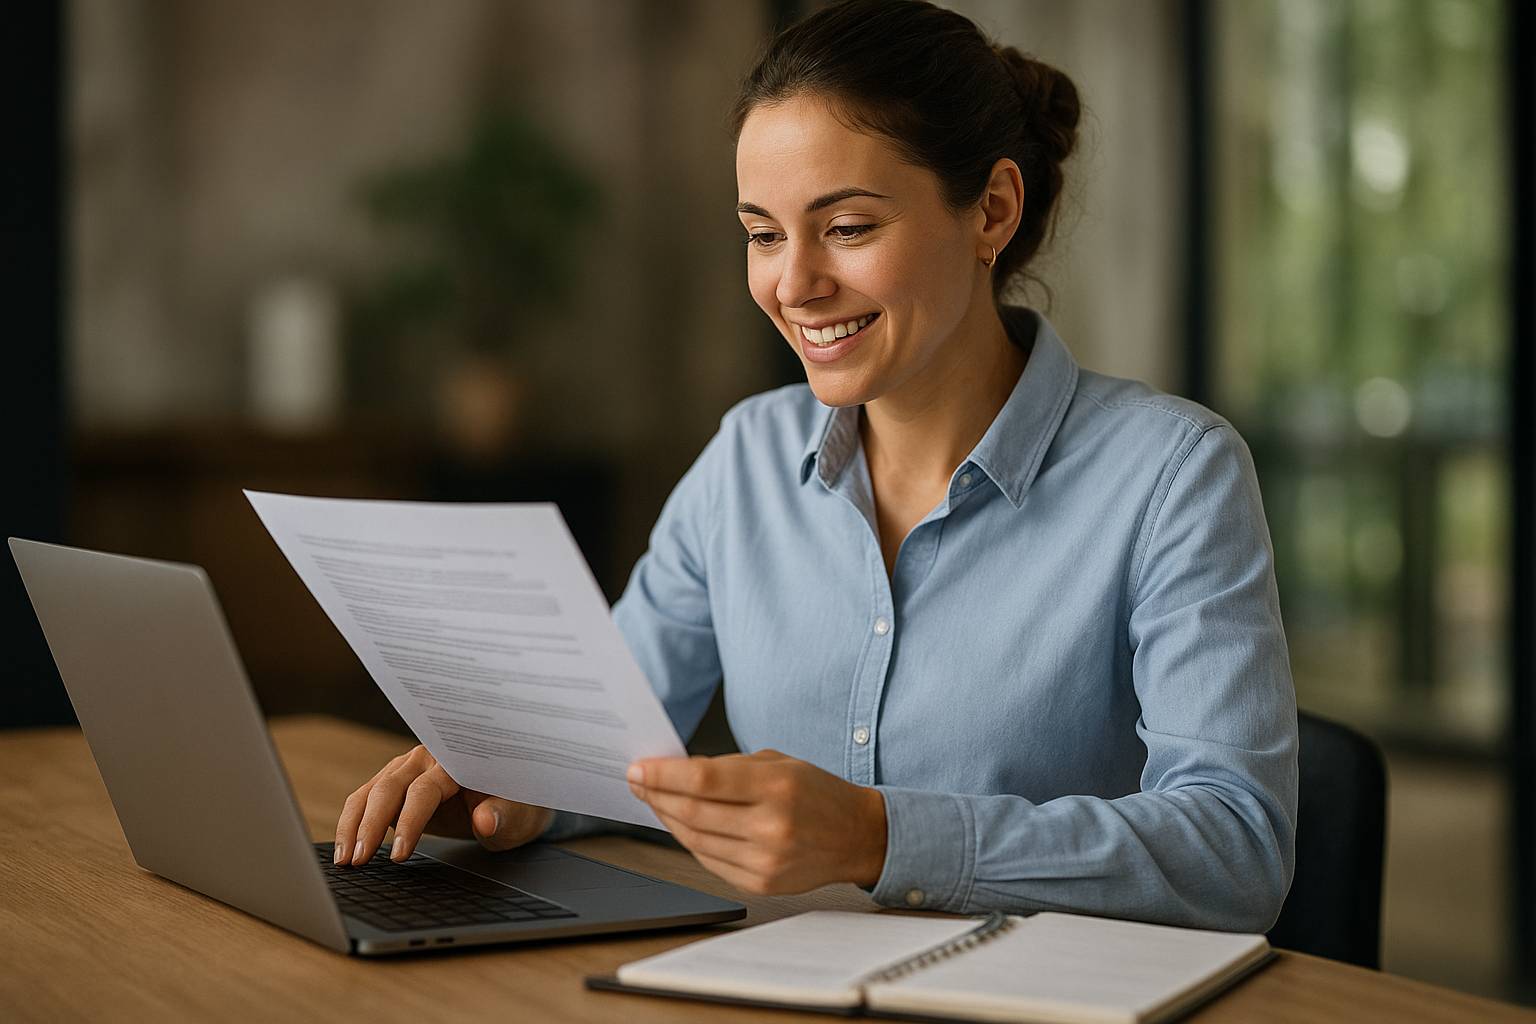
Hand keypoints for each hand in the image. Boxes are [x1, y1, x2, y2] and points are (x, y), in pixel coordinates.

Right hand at [334, 744, 553, 865]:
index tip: (399, 855)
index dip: (410, 823)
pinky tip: (345, 851)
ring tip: (345, 861)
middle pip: (388, 788)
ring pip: (369, 792)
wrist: (514, 798)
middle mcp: (427, 759)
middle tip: (359, 861)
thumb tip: (485, 820)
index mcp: (456, 759)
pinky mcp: (396, 785)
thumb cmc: (519, 803)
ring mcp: (407, 770)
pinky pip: (367, 800)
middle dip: (370, 825)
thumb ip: (504, 816)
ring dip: (352, 825)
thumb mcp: (520, 815)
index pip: (424, 790)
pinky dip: (352, 823)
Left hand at [626, 749, 887, 894]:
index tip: (639, 768)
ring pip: (695, 839)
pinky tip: (680, 824)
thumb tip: (676, 771)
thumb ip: (729, 766)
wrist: (857, 836)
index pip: (704, 779)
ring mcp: (765, 860)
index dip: (664, 774)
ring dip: (667, 818)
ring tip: (654, 799)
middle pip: (693, 812)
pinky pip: (708, 860)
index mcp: (777, 786)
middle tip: (638, 781)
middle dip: (656, 794)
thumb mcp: (780, 763)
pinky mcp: (760, 883)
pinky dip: (688, 841)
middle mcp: (771, 826)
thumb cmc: (818, 793)